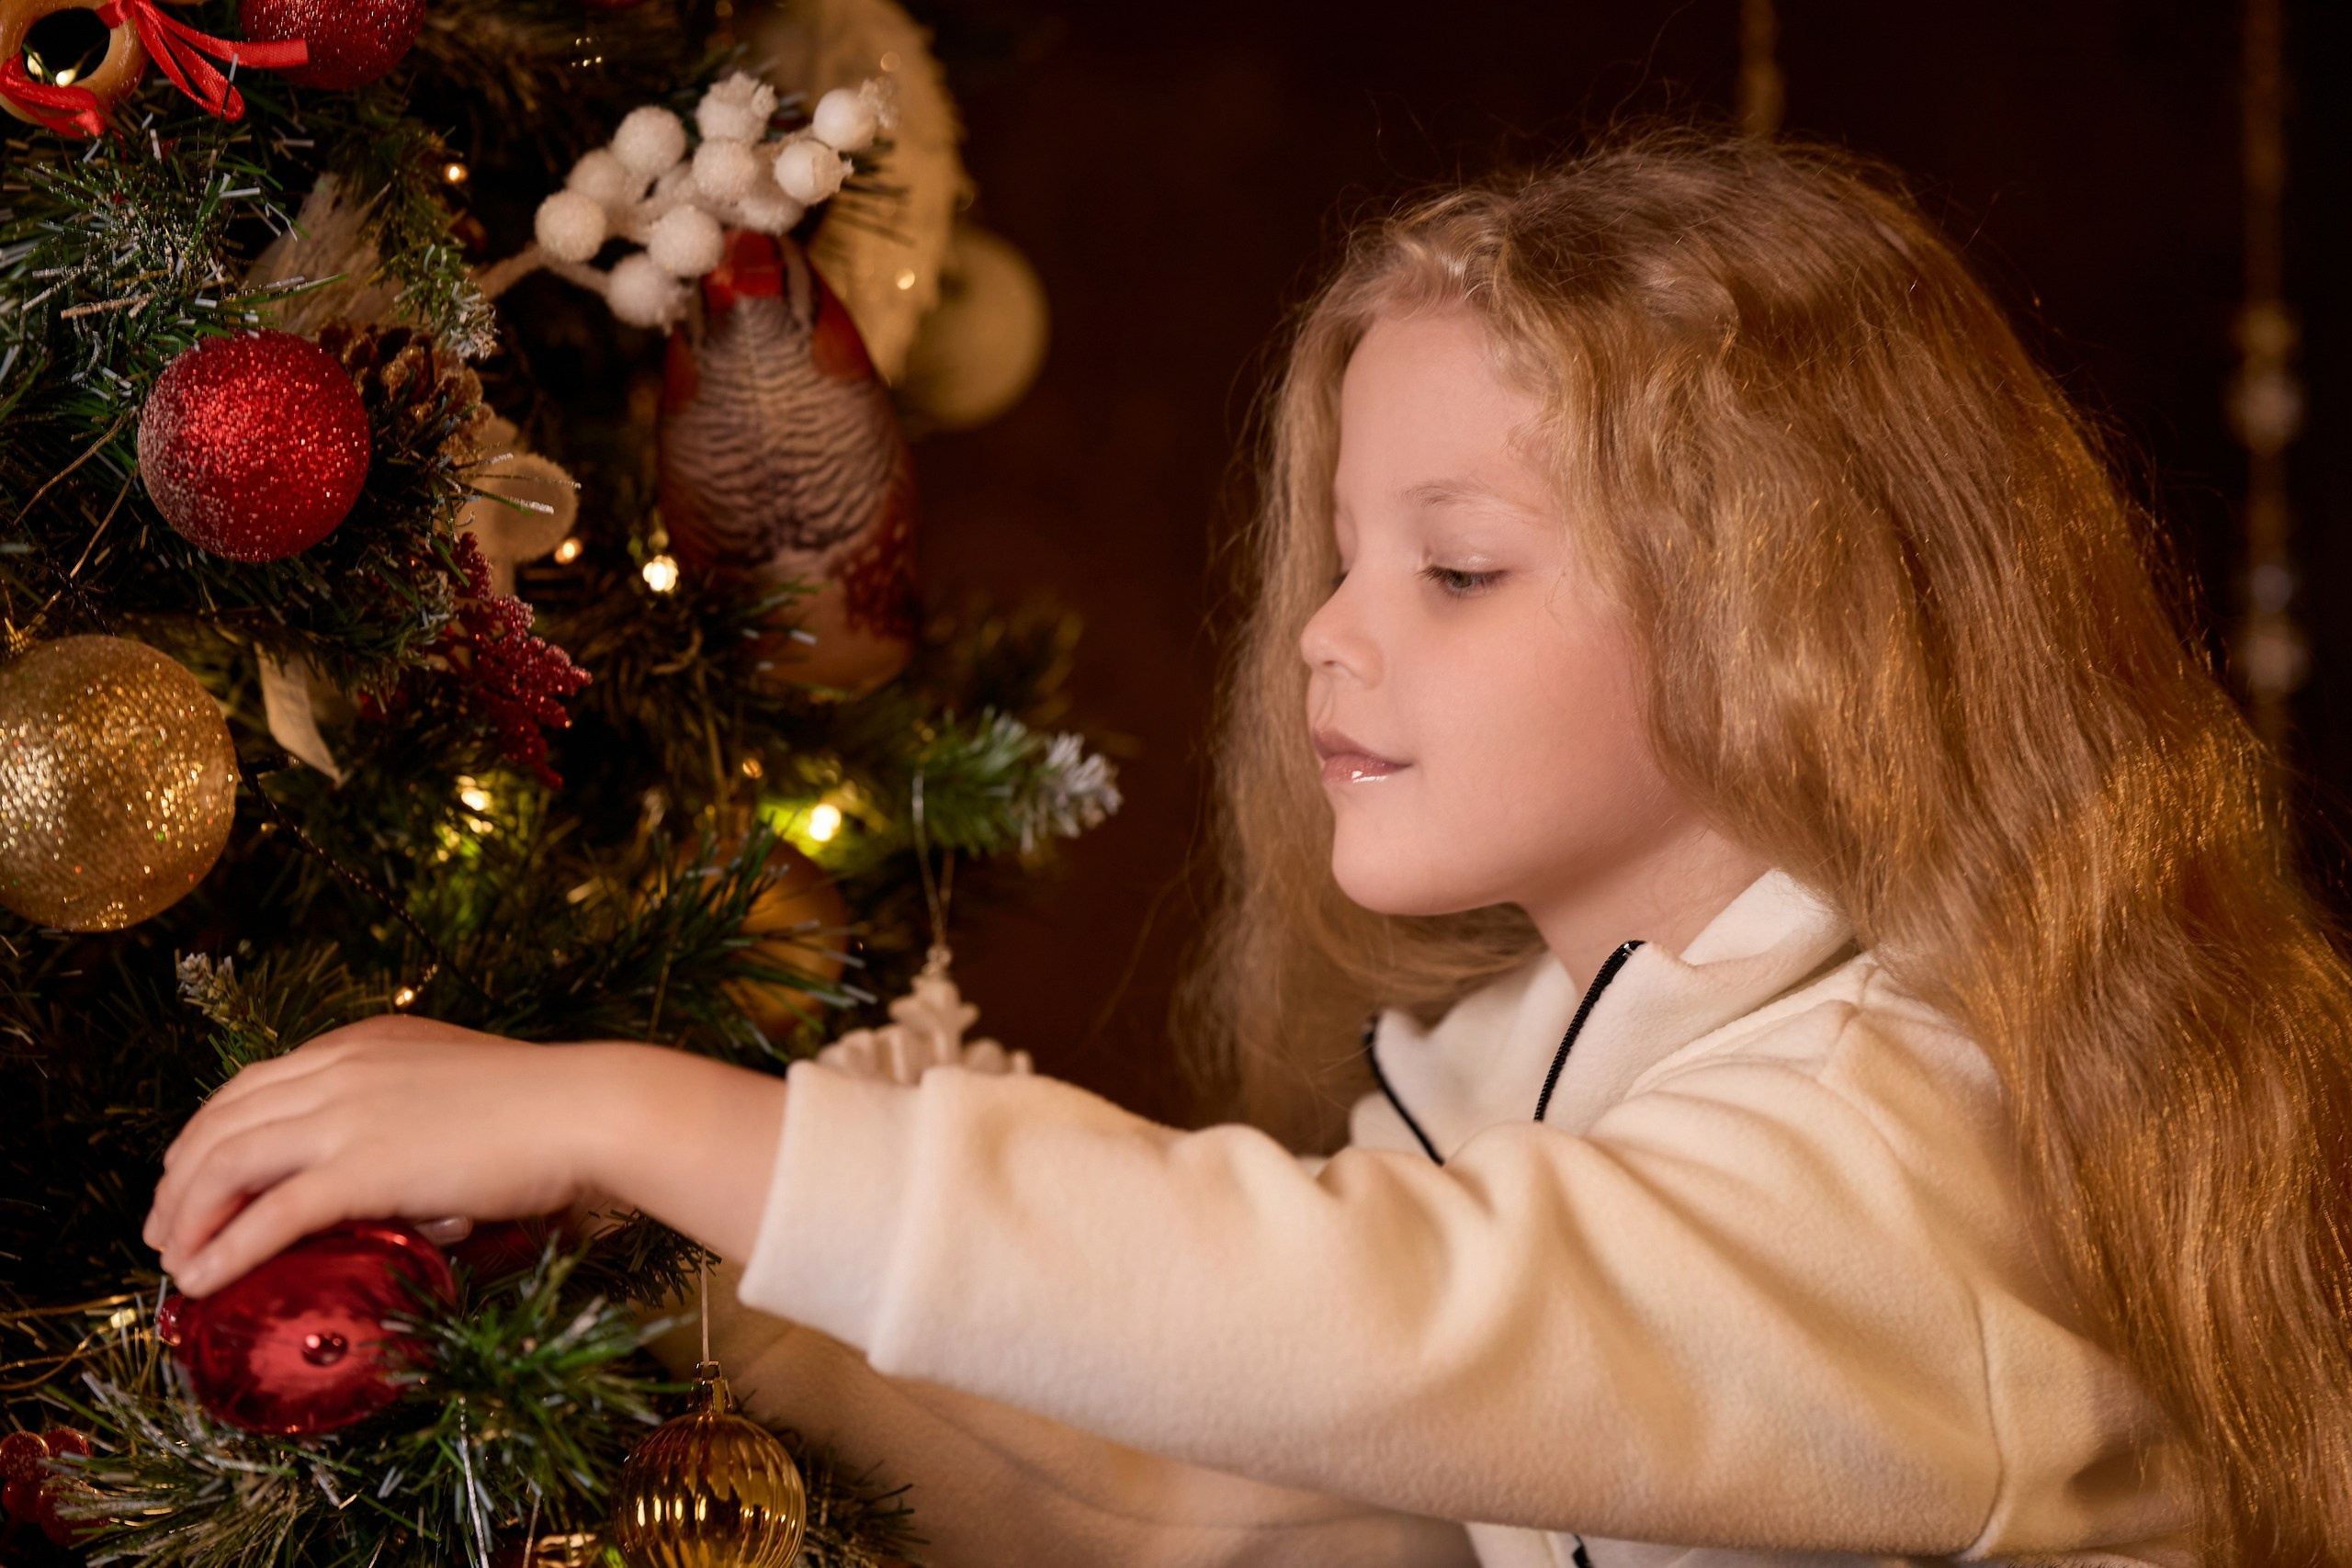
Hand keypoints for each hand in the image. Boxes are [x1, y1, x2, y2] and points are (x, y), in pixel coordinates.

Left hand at [144, 1015, 611, 1296]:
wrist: (587, 1110)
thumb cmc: (547, 1105)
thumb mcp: (456, 1085)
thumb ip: (410, 1112)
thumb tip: (400, 1173)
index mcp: (361, 1042)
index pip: (253, 1083)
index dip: (209, 1131)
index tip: (193, 1172)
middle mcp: (339, 1067)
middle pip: (222, 1119)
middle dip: (179, 1176)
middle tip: (163, 1225)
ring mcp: (346, 1115)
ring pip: (227, 1163)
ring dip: (187, 1215)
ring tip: (173, 1259)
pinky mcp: (362, 1168)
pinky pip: (268, 1214)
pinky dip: (225, 1249)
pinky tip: (202, 1279)